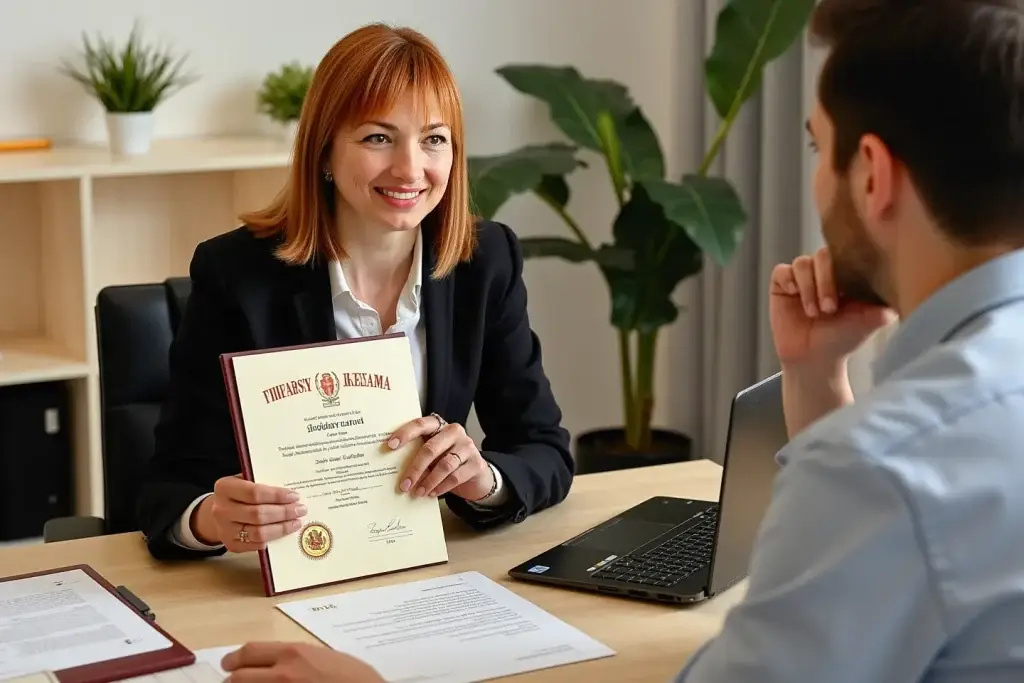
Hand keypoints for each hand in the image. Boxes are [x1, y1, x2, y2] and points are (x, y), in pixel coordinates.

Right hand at [192, 475, 306, 551]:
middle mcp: (221, 510)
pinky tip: (283, 533)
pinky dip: (271, 540)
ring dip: (281, 528)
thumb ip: (262, 482)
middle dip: (283, 513)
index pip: (255, 493)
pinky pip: (255, 545)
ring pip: (258, 533)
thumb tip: (290, 489)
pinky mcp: (231, 545)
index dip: (277, 495)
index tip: (295, 496)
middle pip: (258, 514)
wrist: (217, 513)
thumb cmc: (238, 494)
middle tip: (300, 510)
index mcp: (225, 488)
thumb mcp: (244, 481)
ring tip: (296, 522)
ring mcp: (225, 530)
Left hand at [222, 642, 384, 682]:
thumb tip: (277, 663)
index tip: (230, 665)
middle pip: (238, 678)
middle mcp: (282, 674)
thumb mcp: (325, 657)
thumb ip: (298, 658)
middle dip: (232, 681)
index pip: (249, 652)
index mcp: (294, 653)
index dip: (234, 660)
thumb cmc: (355, 679)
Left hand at [387, 414, 494, 501]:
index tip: (390, 445)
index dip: (405, 434)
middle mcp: (454, 432)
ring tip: (418, 492)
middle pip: (431, 448)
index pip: (420, 424)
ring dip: (428, 481)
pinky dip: (441, 487)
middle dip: (415, 469)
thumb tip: (394, 470)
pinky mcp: (476, 463)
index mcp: (439, 425)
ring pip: (444, 465)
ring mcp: (467, 447)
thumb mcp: (432, 454)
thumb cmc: (446, 460)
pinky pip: (455, 477)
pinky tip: (432, 493)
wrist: (475, 473)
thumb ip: (417, 454)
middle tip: (404, 484)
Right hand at [769, 247, 895, 370]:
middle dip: (826, 281)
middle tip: (829, 308)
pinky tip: (795, 297)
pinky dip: (789, 282)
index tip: (849, 292)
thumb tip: (905, 285)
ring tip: (814, 312)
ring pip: (803, 263)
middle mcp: (825, 271)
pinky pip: (782, 271)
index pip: (847, 253)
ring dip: (809, 287)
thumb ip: (887, 302)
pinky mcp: (782, 285)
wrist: (814, 360)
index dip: (847, 267)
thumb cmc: (843, 339)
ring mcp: (803, 277)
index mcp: (848, 274)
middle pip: (824, 255)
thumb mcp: (871, 320)